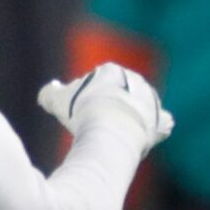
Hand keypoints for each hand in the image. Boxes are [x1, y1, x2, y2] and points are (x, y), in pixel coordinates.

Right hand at [38, 65, 171, 152]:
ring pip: (137, 107)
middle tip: (93, 124)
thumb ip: (50, 93)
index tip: (77, 111)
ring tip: (112, 135)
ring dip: (128, 117)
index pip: (95, 81)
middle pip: (117, 93)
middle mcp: (134, 80)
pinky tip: (143, 138)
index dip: (83, 97)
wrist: (111, 130)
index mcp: (111, 71)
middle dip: (108, 105)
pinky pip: (159, 124)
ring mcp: (149, 100)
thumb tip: (50, 90)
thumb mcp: (56, 100)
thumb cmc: (82, 112)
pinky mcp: (159, 120)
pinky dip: (153, 129)